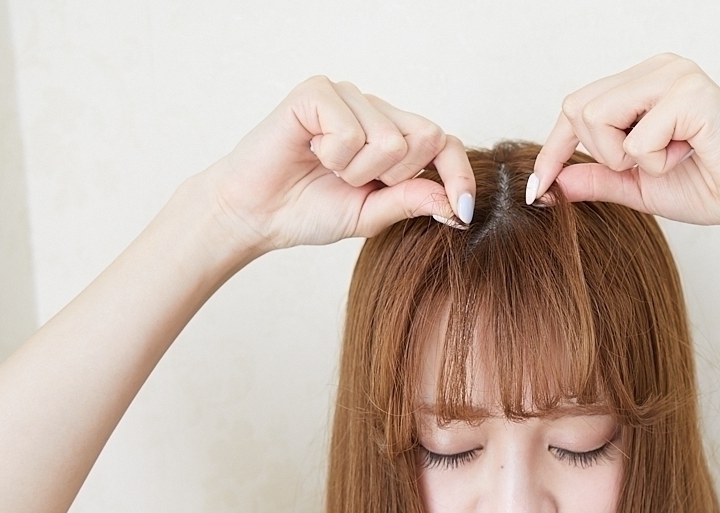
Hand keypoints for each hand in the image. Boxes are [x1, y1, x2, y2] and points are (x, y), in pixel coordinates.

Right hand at [205, 76, 474, 252]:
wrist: (257, 214)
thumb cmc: (310, 210)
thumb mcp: (372, 215)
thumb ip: (412, 202)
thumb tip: (455, 202)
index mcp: (395, 136)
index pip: (446, 143)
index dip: (460, 175)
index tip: (462, 213)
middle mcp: (376, 110)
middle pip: (426, 136)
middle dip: (395, 176)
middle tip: (355, 183)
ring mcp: (349, 96)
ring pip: (389, 139)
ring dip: (356, 171)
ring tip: (328, 169)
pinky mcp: (319, 91)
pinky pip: (351, 131)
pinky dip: (333, 155)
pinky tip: (311, 152)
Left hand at [531, 54, 719, 227]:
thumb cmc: (713, 187)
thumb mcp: (641, 184)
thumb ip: (599, 178)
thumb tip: (552, 184)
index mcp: (646, 81)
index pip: (577, 105)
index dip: (553, 149)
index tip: (537, 190)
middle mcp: (659, 66)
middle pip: (578, 107)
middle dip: (600, 153)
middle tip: (645, 166)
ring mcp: (674, 74)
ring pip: (597, 117)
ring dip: (626, 156)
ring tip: (670, 158)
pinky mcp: (688, 93)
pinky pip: (635, 138)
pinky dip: (656, 162)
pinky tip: (691, 155)